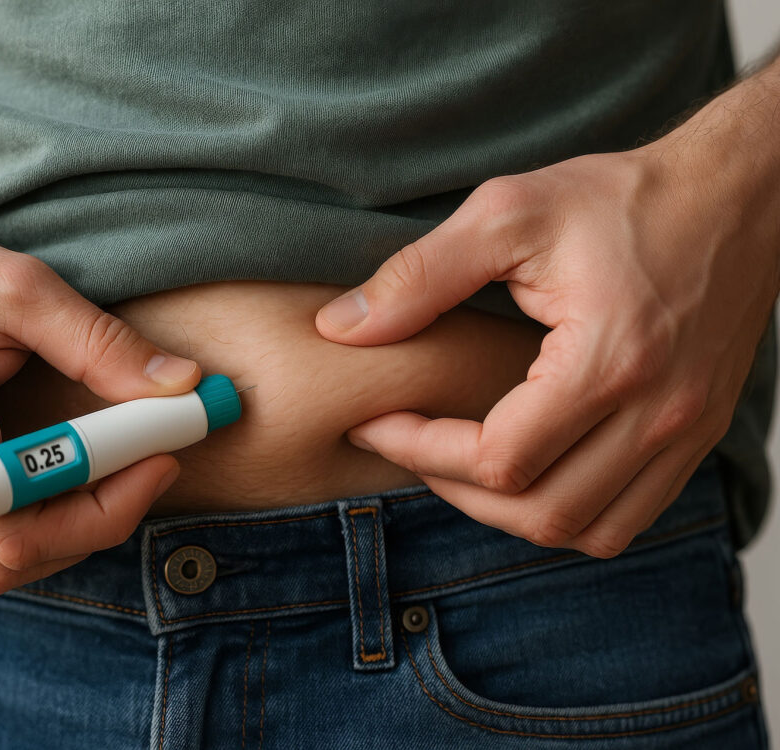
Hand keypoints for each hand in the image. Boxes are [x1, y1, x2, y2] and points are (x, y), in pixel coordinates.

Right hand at [0, 186, 200, 595]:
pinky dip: (16, 540)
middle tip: (142, 468)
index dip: (109, 507)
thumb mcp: (17, 288)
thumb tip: (181, 385)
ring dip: (59, 539)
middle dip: (96, 523)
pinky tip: (46, 489)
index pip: (21, 520)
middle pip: (9, 560)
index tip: (161, 459)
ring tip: (101, 478)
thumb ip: (101, 342)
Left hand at [315, 142, 777, 557]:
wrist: (738, 195)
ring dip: (509, 513)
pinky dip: (568, 514)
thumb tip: (339, 329)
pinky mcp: (697, 435)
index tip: (375, 422)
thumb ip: (419, 275)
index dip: (419, 450)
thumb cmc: (623, 198)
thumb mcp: (508, 214)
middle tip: (407, 443)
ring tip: (458, 465)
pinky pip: (628, 517)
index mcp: (609, 360)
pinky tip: (528, 470)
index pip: (497, 458)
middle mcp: (658, 413)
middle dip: (453, 489)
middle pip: (539, 511)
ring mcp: (686, 433)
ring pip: (587, 530)